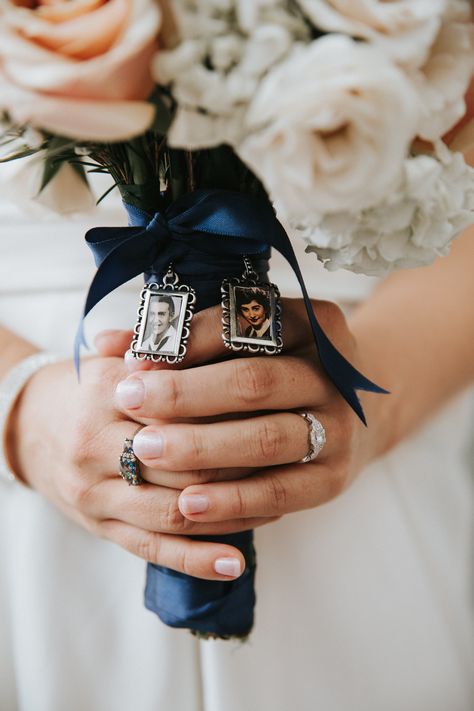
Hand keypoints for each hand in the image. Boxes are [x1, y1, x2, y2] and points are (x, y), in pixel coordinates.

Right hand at [7, 356, 274, 579]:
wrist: (29, 429)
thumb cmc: (86, 391)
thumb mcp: (112, 361)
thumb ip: (154, 350)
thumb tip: (206, 332)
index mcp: (104, 393)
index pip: (177, 405)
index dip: (228, 409)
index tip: (274, 407)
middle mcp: (95, 445)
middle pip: (180, 461)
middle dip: (238, 461)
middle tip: (286, 458)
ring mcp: (95, 494)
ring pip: (172, 510)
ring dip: (228, 511)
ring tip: (276, 503)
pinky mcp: (101, 527)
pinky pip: (152, 549)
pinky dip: (196, 559)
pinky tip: (235, 561)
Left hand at [99, 299, 383, 535]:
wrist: (357, 415)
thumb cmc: (281, 370)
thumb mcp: (247, 343)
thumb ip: (182, 340)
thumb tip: (108, 344)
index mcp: (312, 324)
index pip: (244, 326)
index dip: (186, 342)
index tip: (136, 359)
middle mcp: (334, 373)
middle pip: (255, 382)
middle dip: (186, 394)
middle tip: (129, 401)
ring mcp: (339, 428)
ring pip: (266, 439)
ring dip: (202, 448)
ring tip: (145, 451)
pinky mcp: (334, 477)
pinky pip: (280, 492)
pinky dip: (232, 499)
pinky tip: (188, 503)